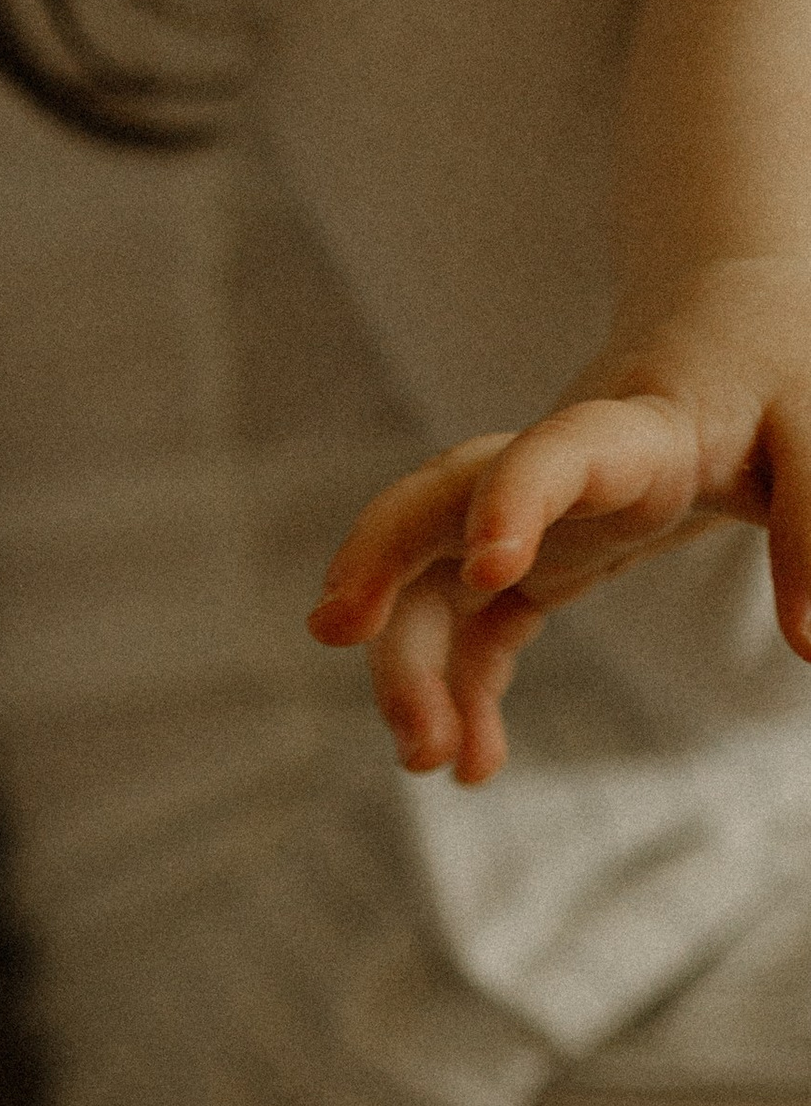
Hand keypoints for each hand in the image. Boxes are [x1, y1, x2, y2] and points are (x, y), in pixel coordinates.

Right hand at [307, 258, 810, 782]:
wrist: (730, 340)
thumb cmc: (780, 377)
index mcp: (637, 431)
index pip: (559, 451)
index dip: (518, 496)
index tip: (491, 566)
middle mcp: (556, 473)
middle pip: (438, 502)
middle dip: (379, 561)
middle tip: (338, 636)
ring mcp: (530, 519)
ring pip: (434, 581)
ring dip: (413, 665)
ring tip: (431, 762)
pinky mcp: (531, 562)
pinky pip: (471, 629)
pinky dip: (462, 693)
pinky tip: (473, 765)